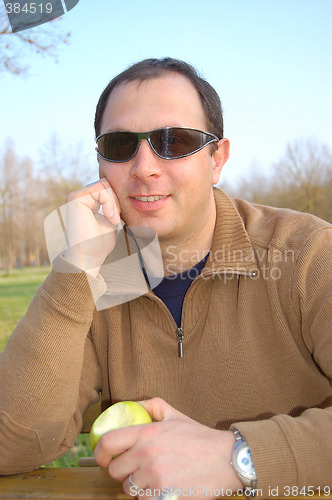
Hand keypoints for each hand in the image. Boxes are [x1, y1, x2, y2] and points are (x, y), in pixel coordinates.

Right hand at [62, 178, 120, 275]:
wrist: (89, 256)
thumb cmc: (99, 243)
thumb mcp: (109, 220)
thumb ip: (111, 207)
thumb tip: (120, 195)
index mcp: (86, 203)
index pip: (105, 189)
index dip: (115, 201)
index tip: (116, 219)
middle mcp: (78, 198)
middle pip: (105, 183)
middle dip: (115, 200)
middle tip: (116, 219)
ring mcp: (75, 197)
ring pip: (104, 185)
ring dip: (113, 202)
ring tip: (113, 219)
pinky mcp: (75, 198)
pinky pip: (100, 189)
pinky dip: (109, 202)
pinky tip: (109, 217)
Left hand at [93, 398, 242, 498]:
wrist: (225, 460)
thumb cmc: (199, 437)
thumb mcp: (175, 415)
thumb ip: (151, 407)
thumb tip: (131, 406)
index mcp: (147, 433)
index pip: (108, 443)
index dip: (99, 452)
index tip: (102, 457)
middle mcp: (147, 455)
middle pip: (115, 471)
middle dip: (122, 471)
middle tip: (134, 468)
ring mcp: (155, 478)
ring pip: (129, 489)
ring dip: (137, 486)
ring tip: (154, 478)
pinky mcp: (164, 497)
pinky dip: (150, 498)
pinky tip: (162, 488)